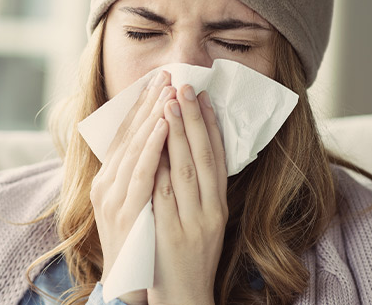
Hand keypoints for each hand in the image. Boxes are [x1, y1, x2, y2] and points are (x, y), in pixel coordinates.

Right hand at [90, 70, 174, 304]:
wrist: (131, 286)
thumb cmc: (141, 242)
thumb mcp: (138, 202)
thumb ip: (144, 173)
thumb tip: (162, 141)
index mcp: (109, 180)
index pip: (126, 134)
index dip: (143, 106)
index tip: (160, 81)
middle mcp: (106, 184)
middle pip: (128, 135)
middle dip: (149, 103)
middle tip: (167, 74)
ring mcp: (113, 198)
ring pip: (134, 148)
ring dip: (152, 116)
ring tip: (168, 91)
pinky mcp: (126, 212)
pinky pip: (141, 173)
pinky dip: (152, 147)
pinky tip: (163, 126)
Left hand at [147, 85, 227, 304]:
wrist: (186, 298)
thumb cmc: (193, 256)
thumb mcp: (206, 220)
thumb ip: (201, 189)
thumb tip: (190, 148)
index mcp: (219, 206)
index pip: (217, 157)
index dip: (209, 125)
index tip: (201, 96)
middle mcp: (210, 212)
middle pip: (203, 158)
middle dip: (192, 120)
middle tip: (184, 87)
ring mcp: (190, 223)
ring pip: (184, 173)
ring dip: (175, 137)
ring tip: (167, 105)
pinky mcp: (170, 235)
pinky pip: (163, 197)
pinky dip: (158, 169)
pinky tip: (152, 146)